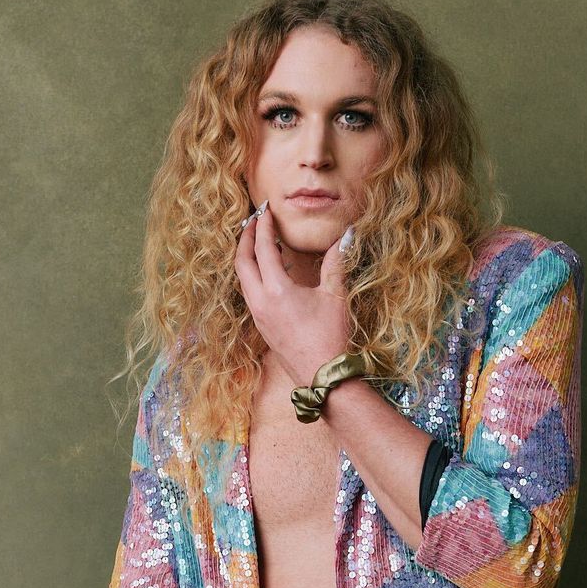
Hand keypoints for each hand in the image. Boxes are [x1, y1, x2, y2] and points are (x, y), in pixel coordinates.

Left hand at [234, 202, 355, 383]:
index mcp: (276, 290)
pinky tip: (270, 273)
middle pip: (242, 262)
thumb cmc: (330, 337)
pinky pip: (250, 293)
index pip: (263, 249)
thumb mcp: (335, 296)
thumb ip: (335, 263)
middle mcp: (260, 301)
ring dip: (247, 258)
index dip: (264, 227)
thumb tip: (344, 236)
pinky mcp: (262, 326)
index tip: (265, 211)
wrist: (322, 376)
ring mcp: (258, 316)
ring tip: (258, 243)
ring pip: (243, 279)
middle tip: (253, 221)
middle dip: (246, 238)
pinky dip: (254, 276)